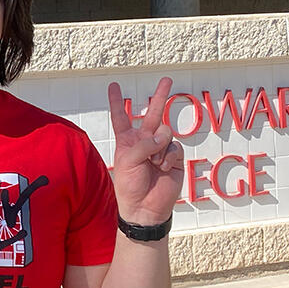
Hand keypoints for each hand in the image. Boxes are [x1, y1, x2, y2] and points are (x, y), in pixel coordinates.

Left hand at [108, 78, 183, 225]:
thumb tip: (164, 135)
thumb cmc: (129, 185)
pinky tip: (163, 168)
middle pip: (152, 114)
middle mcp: (144, 141)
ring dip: (159, 148)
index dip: (117, 101)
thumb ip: (144, 144)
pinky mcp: (174, 157)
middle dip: (160, 96)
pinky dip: (168, 157)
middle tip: (166, 79)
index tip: (114, 85)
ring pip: (165, 133)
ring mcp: (161, 148)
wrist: (144, 208)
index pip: (121, 117)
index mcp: (127, 140)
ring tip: (153, 164)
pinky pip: (174, 148)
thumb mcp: (128, 161)